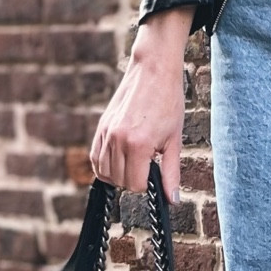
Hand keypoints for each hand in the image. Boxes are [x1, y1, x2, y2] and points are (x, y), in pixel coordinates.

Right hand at [88, 5, 194, 200]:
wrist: (154, 69)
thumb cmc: (169, 101)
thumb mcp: (175, 140)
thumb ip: (171, 173)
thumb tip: (172, 200)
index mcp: (139, 145)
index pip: (136, 185)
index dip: (148, 185)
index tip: (156, 174)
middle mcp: (118, 140)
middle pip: (119, 181)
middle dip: (134, 180)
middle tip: (149, 166)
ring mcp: (107, 132)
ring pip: (104, 172)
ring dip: (119, 175)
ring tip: (136, 163)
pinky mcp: (101, 126)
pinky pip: (95, 157)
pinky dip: (103, 165)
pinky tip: (118, 162)